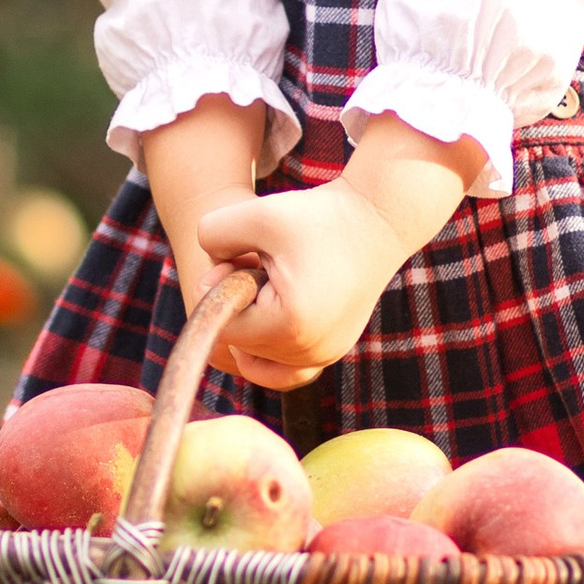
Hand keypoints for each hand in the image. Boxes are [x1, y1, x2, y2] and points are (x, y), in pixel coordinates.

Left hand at [194, 180, 398, 388]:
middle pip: (241, 344)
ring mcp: (325, 358)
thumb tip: (204, 285)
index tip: (240, 257)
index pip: (223, 328)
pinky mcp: (332, 353)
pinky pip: (284, 369)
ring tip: (272, 282)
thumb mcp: (257, 214)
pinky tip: (269, 314)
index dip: (218, 291)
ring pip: (259, 357)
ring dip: (254, 322)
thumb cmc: (319, 214)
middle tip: (259, 264)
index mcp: (290, 325)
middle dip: (239, 306)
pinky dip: (268, 349)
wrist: (379, 220)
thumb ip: (211, 235)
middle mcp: (311, 352)